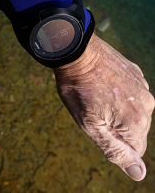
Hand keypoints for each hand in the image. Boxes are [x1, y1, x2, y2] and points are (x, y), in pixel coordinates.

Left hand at [54, 33, 153, 180]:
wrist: (78, 51)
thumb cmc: (79, 89)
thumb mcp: (91, 126)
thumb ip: (117, 151)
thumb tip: (138, 173)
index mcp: (136, 122)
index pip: (134, 150)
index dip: (113, 142)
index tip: (98, 125)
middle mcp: (147, 104)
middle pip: (135, 131)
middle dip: (116, 126)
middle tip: (95, 109)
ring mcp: (143, 86)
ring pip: (133, 112)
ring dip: (118, 109)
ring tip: (98, 94)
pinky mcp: (137, 74)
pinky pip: (132, 94)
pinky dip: (120, 94)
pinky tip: (104, 84)